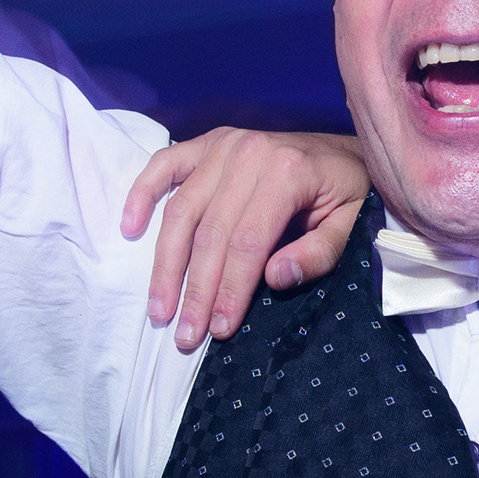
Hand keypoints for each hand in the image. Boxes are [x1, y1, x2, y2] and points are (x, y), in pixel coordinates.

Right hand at [121, 128, 372, 351]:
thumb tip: (273, 279)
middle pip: (210, 232)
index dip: (230, 289)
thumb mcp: (349, 226)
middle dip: (196, 290)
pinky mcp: (206, 144)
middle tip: (184, 334)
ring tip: (158, 307)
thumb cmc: (346, 194)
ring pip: (180, 210)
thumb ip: (318, 254)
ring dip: (165, 264)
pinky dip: (142, 194)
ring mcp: (223, 145)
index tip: (219, 329)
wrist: (343, 151)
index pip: (247, 242)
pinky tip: (129, 229)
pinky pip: (163, 165)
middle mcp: (248, 153)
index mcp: (286, 171)